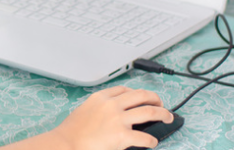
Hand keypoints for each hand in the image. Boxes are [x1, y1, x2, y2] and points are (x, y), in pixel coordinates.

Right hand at [51, 86, 173, 149]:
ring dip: (162, 114)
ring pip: (149, 111)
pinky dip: (151, 140)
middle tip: (161, 105)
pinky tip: (153, 142)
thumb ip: (98, 109)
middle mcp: (112, 105)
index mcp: (101, 97)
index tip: (141, 97)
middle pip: (141, 95)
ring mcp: (118, 119)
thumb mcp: (84, 111)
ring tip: (168, 117)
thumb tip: (110, 116)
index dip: (136, 93)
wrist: (65, 144)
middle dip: (155, 99)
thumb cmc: (70, 132)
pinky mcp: (122, 136)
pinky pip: (144, 137)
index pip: (124, 90)